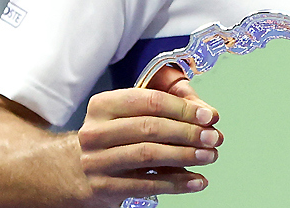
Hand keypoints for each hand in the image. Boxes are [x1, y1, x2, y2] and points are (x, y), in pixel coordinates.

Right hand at [74, 65, 222, 203]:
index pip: (150, 101)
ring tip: (209, 156)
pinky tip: (197, 180)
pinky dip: (177, 183)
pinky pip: (147, 185)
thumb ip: (169, 105)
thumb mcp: (132, 113)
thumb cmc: (115, 136)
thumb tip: (206, 113)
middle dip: (189, 132)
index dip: (183, 108)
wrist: (76, 170)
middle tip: (214, 137)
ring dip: (186, 156)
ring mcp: (97, 161)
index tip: (208, 115)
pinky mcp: (103, 187)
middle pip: (151, 128)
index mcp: (103, 106)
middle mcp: (95, 132)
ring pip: (149, 156)